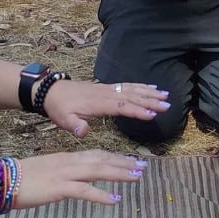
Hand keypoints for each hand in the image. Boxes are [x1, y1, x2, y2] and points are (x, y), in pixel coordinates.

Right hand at [13, 150, 147, 207]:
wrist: (2, 179)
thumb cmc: (22, 178)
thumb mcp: (48, 172)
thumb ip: (64, 174)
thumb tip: (76, 181)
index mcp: (66, 158)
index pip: (96, 155)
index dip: (115, 157)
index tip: (131, 160)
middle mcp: (69, 162)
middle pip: (102, 160)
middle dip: (123, 163)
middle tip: (143, 166)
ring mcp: (65, 174)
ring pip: (98, 170)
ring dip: (119, 173)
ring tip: (137, 177)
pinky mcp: (59, 188)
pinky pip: (85, 191)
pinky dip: (102, 194)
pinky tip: (115, 199)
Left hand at [40, 79, 169, 137]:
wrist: (52, 91)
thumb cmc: (59, 108)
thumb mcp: (63, 119)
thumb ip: (74, 125)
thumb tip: (83, 132)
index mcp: (98, 103)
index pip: (122, 107)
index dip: (137, 111)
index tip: (152, 115)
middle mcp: (106, 94)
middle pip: (132, 96)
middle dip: (150, 100)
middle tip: (167, 105)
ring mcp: (107, 89)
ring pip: (132, 89)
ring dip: (149, 92)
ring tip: (165, 95)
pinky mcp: (107, 88)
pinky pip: (127, 85)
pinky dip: (140, 86)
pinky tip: (151, 87)